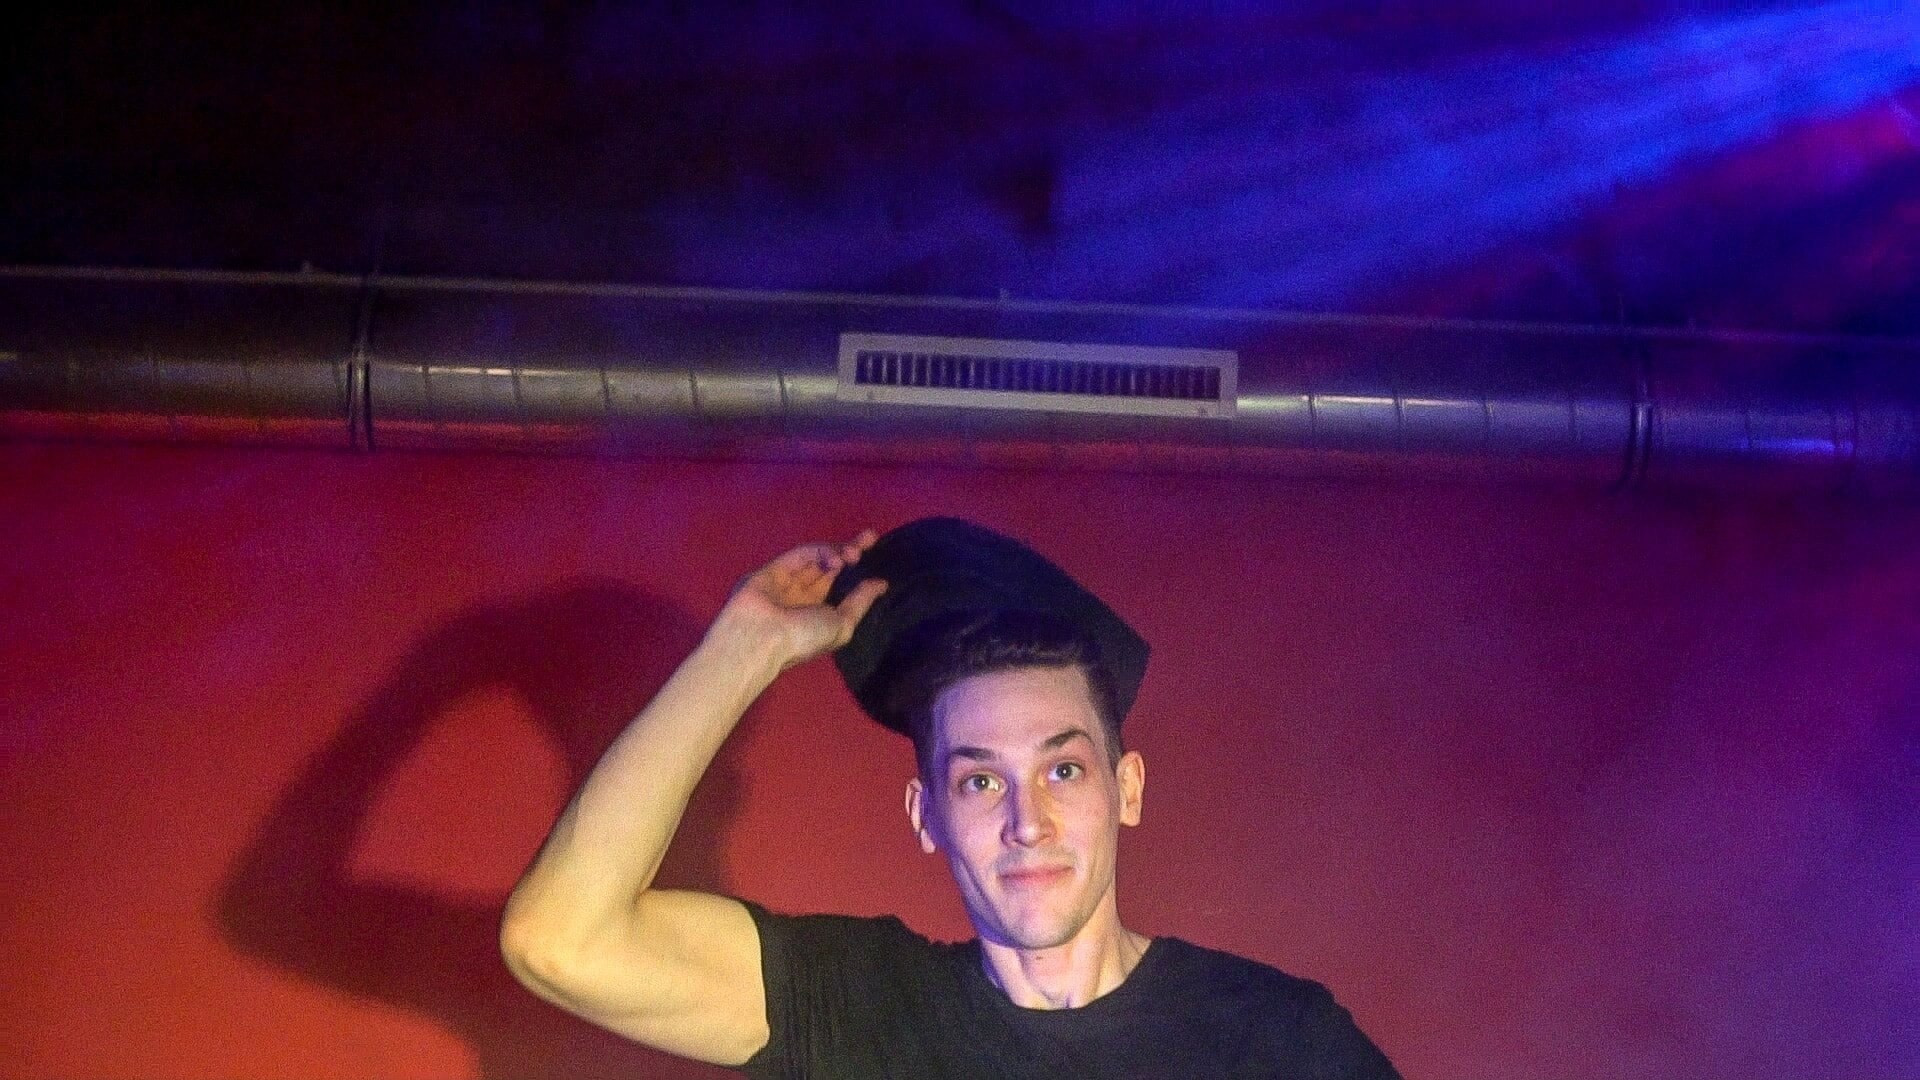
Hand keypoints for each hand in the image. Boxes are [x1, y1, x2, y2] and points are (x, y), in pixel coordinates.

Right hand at [718, 531, 887, 669]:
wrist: (762, 639)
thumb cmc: (804, 639)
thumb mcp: (841, 625)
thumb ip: (859, 602)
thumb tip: (881, 584)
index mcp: (817, 613)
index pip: (839, 584)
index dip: (856, 568)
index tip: (875, 551)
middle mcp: (802, 596)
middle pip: (829, 566)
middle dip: (850, 550)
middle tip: (870, 537)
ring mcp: (786, 581)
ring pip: (815, 557)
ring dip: (837, 551)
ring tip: (853, 554)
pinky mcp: (772, 569)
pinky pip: (798, 555)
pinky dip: (819, 552)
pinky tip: (836, 557)